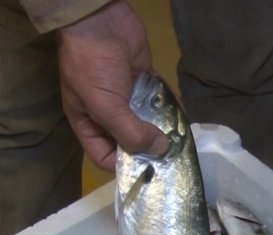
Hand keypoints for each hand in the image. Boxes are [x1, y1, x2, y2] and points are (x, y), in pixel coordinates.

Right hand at [57, 0, 168, 170]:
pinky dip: (171, 108)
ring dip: (162, 131)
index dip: (124, 168)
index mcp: (88, 124)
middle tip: (172, 160)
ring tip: (181, 143)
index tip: (149, 173)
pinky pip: (160, 100)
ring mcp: (127, 97)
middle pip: (129, 142)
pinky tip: (184, 119)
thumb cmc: (92, 67)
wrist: (100, 22)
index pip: (105, 157)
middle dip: (148, 151)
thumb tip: (160, 150)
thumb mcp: (105, 106)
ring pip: (147, 122)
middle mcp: (108, 114)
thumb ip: (130, 133)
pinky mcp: (144, 81)